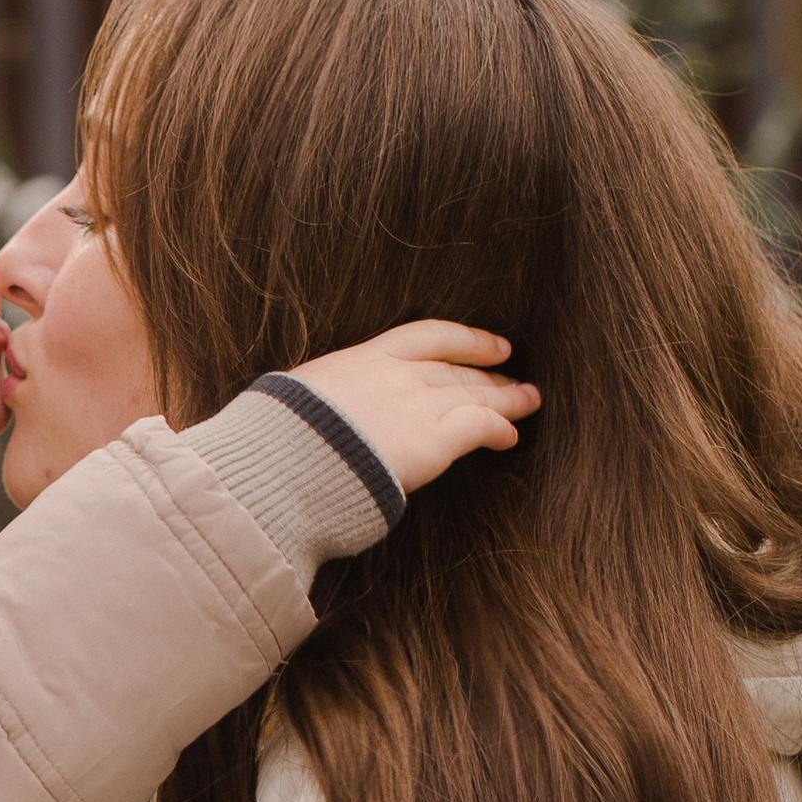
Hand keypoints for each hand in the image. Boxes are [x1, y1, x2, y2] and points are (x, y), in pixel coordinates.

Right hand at [287, 322, 536, 493]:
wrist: (278, 464)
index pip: (425, 337)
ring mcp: (414, 405)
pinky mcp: (429, 441)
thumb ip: (316, 406)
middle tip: (517, 379)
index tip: (492, 345)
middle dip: (490, 375)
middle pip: (455, 370)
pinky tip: (512, 436)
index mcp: (358, 360)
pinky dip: (498, 428)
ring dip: (505, 399)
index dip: (466, 340)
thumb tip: (308, 417)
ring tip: (529, 402)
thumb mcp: (289, 404)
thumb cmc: (271, 442)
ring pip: (473, 394)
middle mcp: (393, 375)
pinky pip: (478, 426)